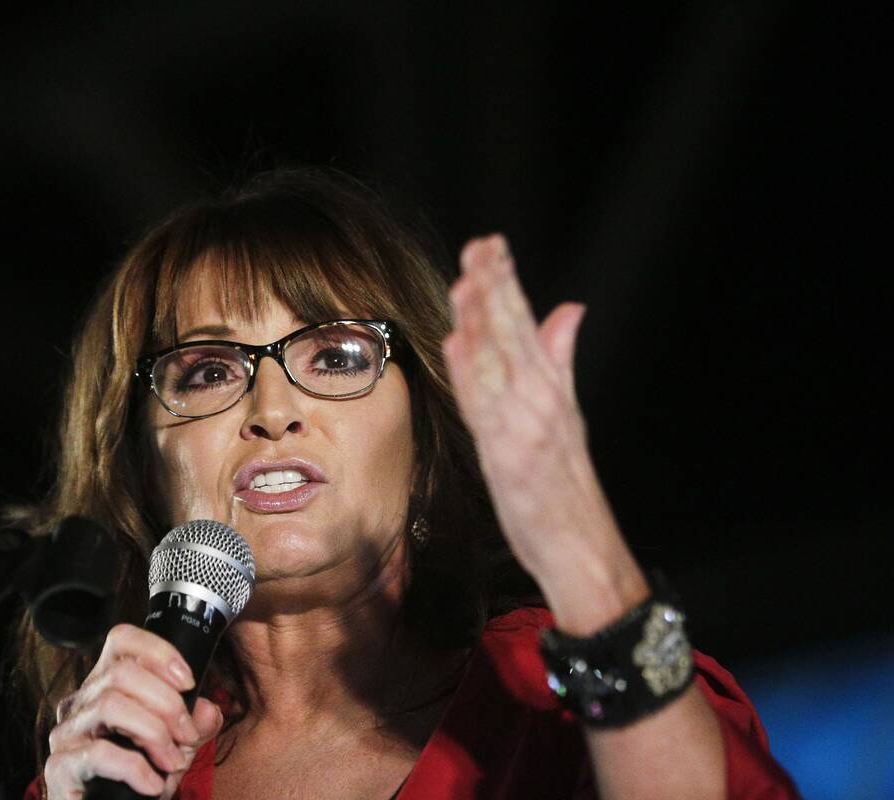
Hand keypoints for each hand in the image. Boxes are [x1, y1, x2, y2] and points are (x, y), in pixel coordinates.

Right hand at [44, 624, 223, 798]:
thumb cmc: (136, 783)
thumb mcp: (174, 750)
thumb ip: (194, 727)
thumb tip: (208, 710)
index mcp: (104, 687)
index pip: (121, 640)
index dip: (158, 651)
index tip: (188, 682)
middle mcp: (80, 703)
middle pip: (122, 672)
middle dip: (167, 703)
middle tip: (187, 736)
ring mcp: (66, 734)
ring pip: (110, 705)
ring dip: (153, 732)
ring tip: (172, 762)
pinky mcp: (58, 768)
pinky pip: (97, 753)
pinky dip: (134, 768)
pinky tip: (152, 785)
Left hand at [442, 234, 646, 632]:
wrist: (584, 550)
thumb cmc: (565, 486)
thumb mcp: (565, 414)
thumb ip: (559, 359)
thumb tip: (568, 309)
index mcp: (550, 388)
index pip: (525, 323)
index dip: (507, 282)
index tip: (490, 245)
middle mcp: (540, 400)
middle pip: (513, 334)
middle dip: (496, 286)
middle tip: (480, 245)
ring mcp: (526, 426)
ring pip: (500, 362)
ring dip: (482, 319)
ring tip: (467, 280)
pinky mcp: (511, 456)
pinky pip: (487, 408)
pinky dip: (473, 374)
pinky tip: (459, 344)